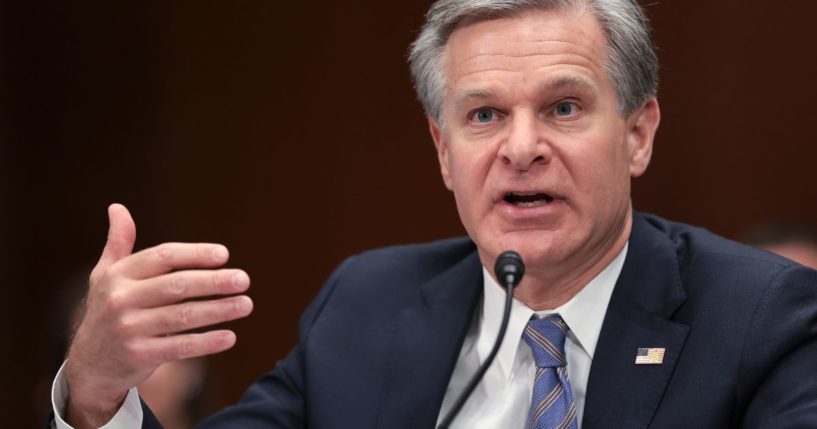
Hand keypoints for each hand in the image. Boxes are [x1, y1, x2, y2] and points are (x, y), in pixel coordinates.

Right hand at [64, 204, 252, 427]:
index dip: (195, 254)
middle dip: (214, 281)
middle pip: (176, 286)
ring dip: (219, 310)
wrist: (90, 363)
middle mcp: (121, 299)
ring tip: (246, 304)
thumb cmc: (108, 309)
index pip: (162, 257)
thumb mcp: (105, 275)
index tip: (224, 254)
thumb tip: (117, 207)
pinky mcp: (139, 355)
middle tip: (244, 279)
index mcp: (118, 274)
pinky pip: (179, 347)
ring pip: (182, 316)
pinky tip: (230, 337)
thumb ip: (119, 242)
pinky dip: (207, 342)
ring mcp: (129, 329)